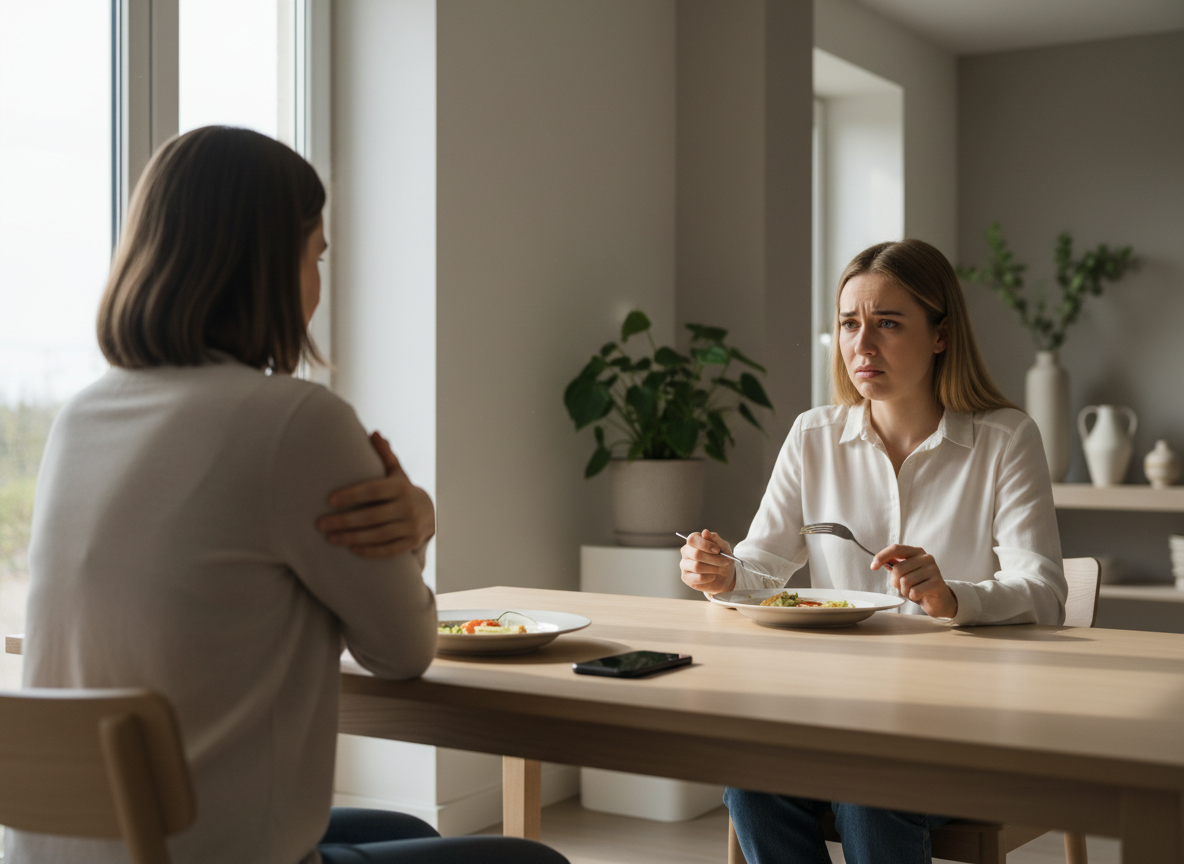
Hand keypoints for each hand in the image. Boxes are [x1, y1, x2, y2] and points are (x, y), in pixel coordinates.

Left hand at [316, 431, 435, 558]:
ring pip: (377, 535)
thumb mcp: (396, 473)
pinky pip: (388, 550)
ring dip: (351, 538)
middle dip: (344, 521)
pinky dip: (369, 551)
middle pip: (372, 516)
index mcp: (401, 487)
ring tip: (330, 538)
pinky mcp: (411, 543)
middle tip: (321, 524)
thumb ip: (384, 455)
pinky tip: (351, 550)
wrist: (431, 513)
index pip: (373, 491)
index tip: (329, 501)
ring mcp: (411, 527)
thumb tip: (374, 433)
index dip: (351, 495)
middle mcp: (408, 507)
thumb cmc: (403, 491)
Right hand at [679, 530, 736, 594]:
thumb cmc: (722, 558)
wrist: (725, 575)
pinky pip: (698, 578)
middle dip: (713, 559)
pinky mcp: (686, 577)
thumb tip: (705, 532)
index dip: (705, 545)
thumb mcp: (723, 547)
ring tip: (720, 569)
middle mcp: (686, 551)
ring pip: (697, 567)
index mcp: (693, 541)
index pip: (692, 539)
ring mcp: (684, 565)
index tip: (717, 550)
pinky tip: (713, 576)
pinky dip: (709, 577)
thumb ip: (715, 539)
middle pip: (696, 554)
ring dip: (713, 568)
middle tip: (725, 562)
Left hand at [872, 544, 957, 618]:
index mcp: (916, 552)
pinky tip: (919, 596)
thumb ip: (894, 565)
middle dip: (896, 582)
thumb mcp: (905, 573)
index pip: (896, 548)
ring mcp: (933, 569)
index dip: (881, 556)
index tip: (873, 566)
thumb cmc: (919, 584)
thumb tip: (879, 561)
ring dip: (904, 591)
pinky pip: (914, 591)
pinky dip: (912, 597)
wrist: (938, 599)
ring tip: (913, 591)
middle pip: (898, 569)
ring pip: (905, 581)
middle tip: (904, 587)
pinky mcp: (937, 583)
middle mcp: (926, 557)